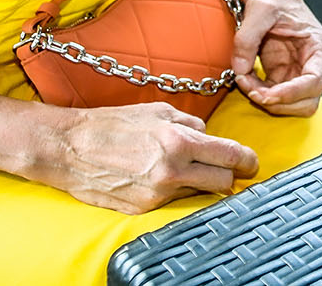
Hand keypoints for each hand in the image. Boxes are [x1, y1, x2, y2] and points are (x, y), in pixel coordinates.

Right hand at [30, 102, 258, 213]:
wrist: (69, 148)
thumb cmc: (113, 124)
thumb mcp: (158, 111)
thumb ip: (191, 125)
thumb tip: (210, 138)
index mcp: (179, 143)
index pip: (230, 157)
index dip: (247, 161)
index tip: (251, 163)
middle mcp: (171, 172)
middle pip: (223, 183)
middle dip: (227, 175)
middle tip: (224, 168)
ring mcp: (156, 195)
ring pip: (198, 193)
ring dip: (197, 182)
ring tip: (179, 167)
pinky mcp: (142, 210)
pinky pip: (172, 201)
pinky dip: (171, 190)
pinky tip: (155, 176)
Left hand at [232, 0, 321, 115]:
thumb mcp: (260, 9)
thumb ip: (247, 38)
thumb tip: (240, 69)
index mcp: (318, 45)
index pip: (314, 81)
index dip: (291, 93)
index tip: (267, 95)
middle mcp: (313, 61)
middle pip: (306, 101)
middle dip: (279, 101)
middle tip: (253, 91)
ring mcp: (298, 69)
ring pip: (291, 104)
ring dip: (268, 100)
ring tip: (245, 82)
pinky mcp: (282, 73)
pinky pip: (274, 95)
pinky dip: (259, 93)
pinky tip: (245, 79)